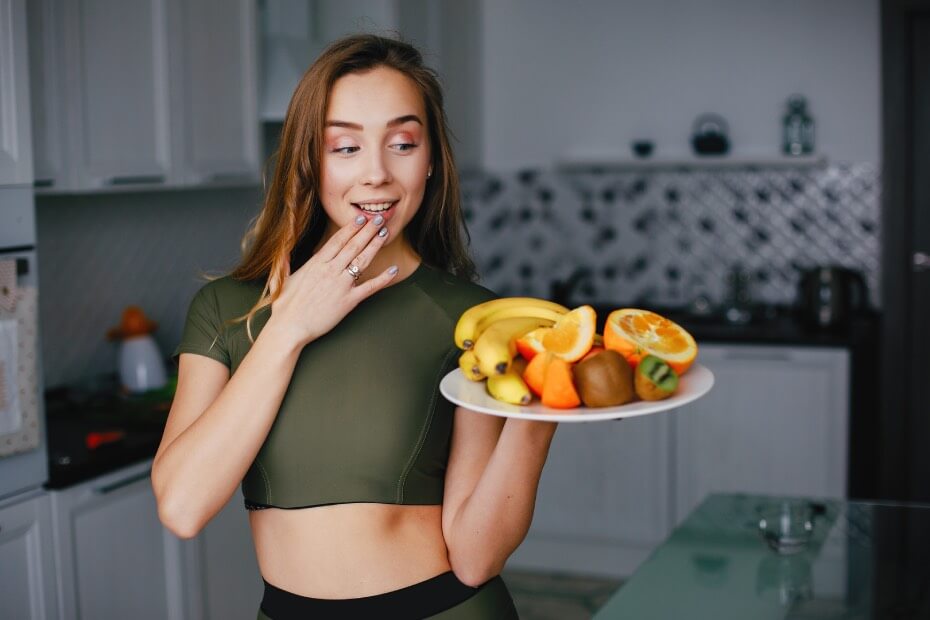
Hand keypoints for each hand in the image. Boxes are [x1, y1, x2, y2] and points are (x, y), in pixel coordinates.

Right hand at [269, 216, 395, 346]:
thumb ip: (283, 263)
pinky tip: (394, 270)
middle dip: (367, 230)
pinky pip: (370, 287)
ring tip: (385, 234)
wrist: (289, 328)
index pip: (337, 240)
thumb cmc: (283, 307)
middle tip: (378, 219)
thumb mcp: (280, 279)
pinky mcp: (349, 301)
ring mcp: (341, 284)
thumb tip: (281, 252)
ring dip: (375, 245)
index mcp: (316, 263)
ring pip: (362, 260)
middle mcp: (330, 270)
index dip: (350, 228)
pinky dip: (383, 279)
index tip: (360, 218)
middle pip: (353, 245)